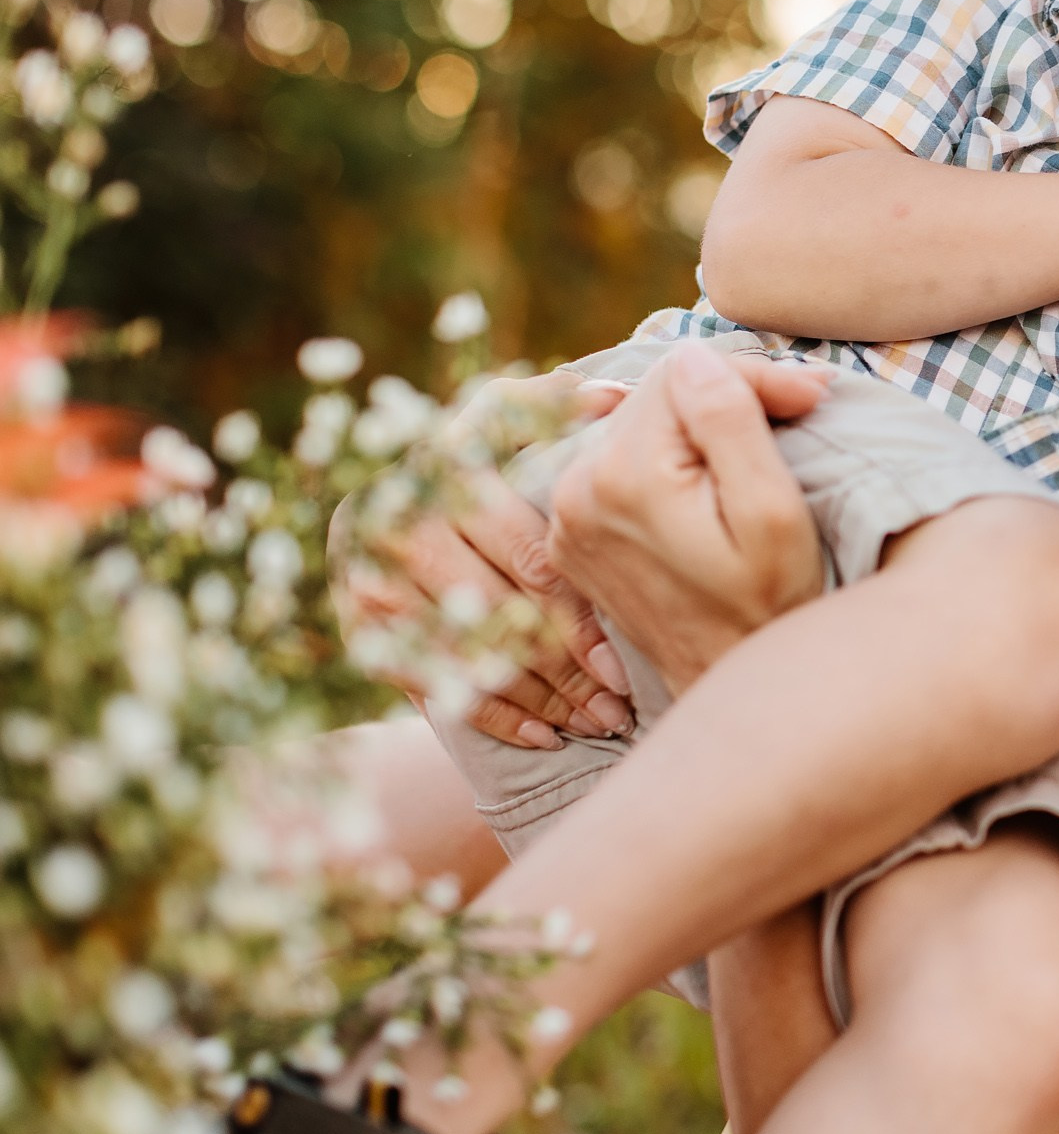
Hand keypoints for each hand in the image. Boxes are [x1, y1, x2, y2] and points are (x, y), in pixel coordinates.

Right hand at [331, 372, 634, 749]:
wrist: (376, 497)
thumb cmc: (469, 460)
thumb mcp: (503, 418)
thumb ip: (553, 405)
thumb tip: (614, 399)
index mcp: (446, 469)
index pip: (528, 561)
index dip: (578, 617)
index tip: (623, 661)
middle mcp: (402, 522)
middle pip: (502, 618)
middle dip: (567, 670)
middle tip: (620, 707)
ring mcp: (374, 576)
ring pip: (471, 655)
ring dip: (542, 699)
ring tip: (599, 724)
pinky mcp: (360, 621)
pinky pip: (434, 683)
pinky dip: (494, 714)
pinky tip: (547, 734)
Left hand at [546, 343, 829, 690]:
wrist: (740, 695)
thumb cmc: (773, 608)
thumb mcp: (773, 514)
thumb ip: (730, 424)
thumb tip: (693, 356)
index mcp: (619, 478)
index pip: (681, 374)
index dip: (752, 377)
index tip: (811, 397)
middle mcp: (574, 492)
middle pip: (654, 398)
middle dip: (726, 397)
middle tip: (801, 410)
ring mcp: (567, 520)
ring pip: (640, 427)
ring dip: (701, 427)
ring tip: (765, 446)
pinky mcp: (575, 539)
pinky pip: (624, 466)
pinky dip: (673, 460)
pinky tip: (717, 481)